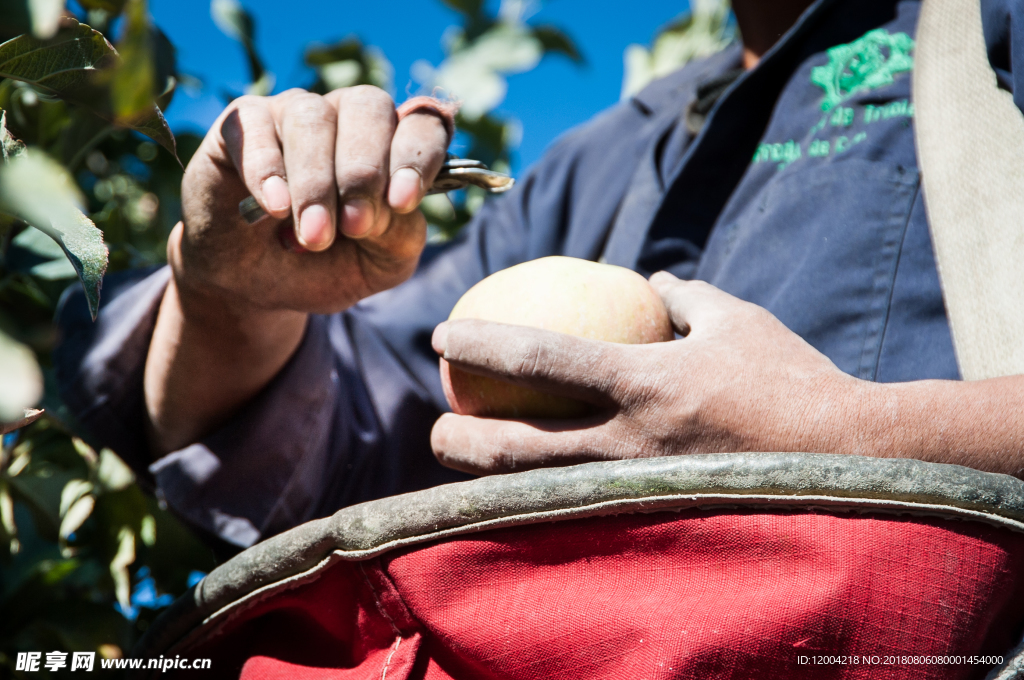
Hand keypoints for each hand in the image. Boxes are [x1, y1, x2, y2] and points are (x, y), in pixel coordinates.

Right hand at [174, 85, 448, 314]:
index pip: (424, 123)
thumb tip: (393, 204)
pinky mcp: (241, 124)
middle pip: (370, 107)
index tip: (403, 202)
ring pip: (313, 117)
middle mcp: (348, 117)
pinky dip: (268, 168)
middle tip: (354, 227)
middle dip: (365, 173)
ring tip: (312, 236)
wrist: (254, 285)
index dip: (418, 155)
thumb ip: (401, 236)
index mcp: (393, 145)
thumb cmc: (326, 266)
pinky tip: (275, 207)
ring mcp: (294, 112)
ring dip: (317, 181)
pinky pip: (255, 126)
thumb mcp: (378, 265)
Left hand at [430, 272, 864, 473]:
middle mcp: (628, 443)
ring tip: (463, 470)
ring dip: (486, 485)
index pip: (540, 355)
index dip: (481, 343)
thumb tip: (651, 280)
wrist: (846, 460)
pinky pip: (580, 516)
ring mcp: (638, 491)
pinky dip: (540, 508)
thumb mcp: (738, 320)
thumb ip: (686, 296)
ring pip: (538, 495)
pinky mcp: (652, 521)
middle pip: (517, 448)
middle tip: (432, 428)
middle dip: (458, 441)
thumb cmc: (791, 380)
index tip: (441, 336)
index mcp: (644, 380)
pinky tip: (522, 501)